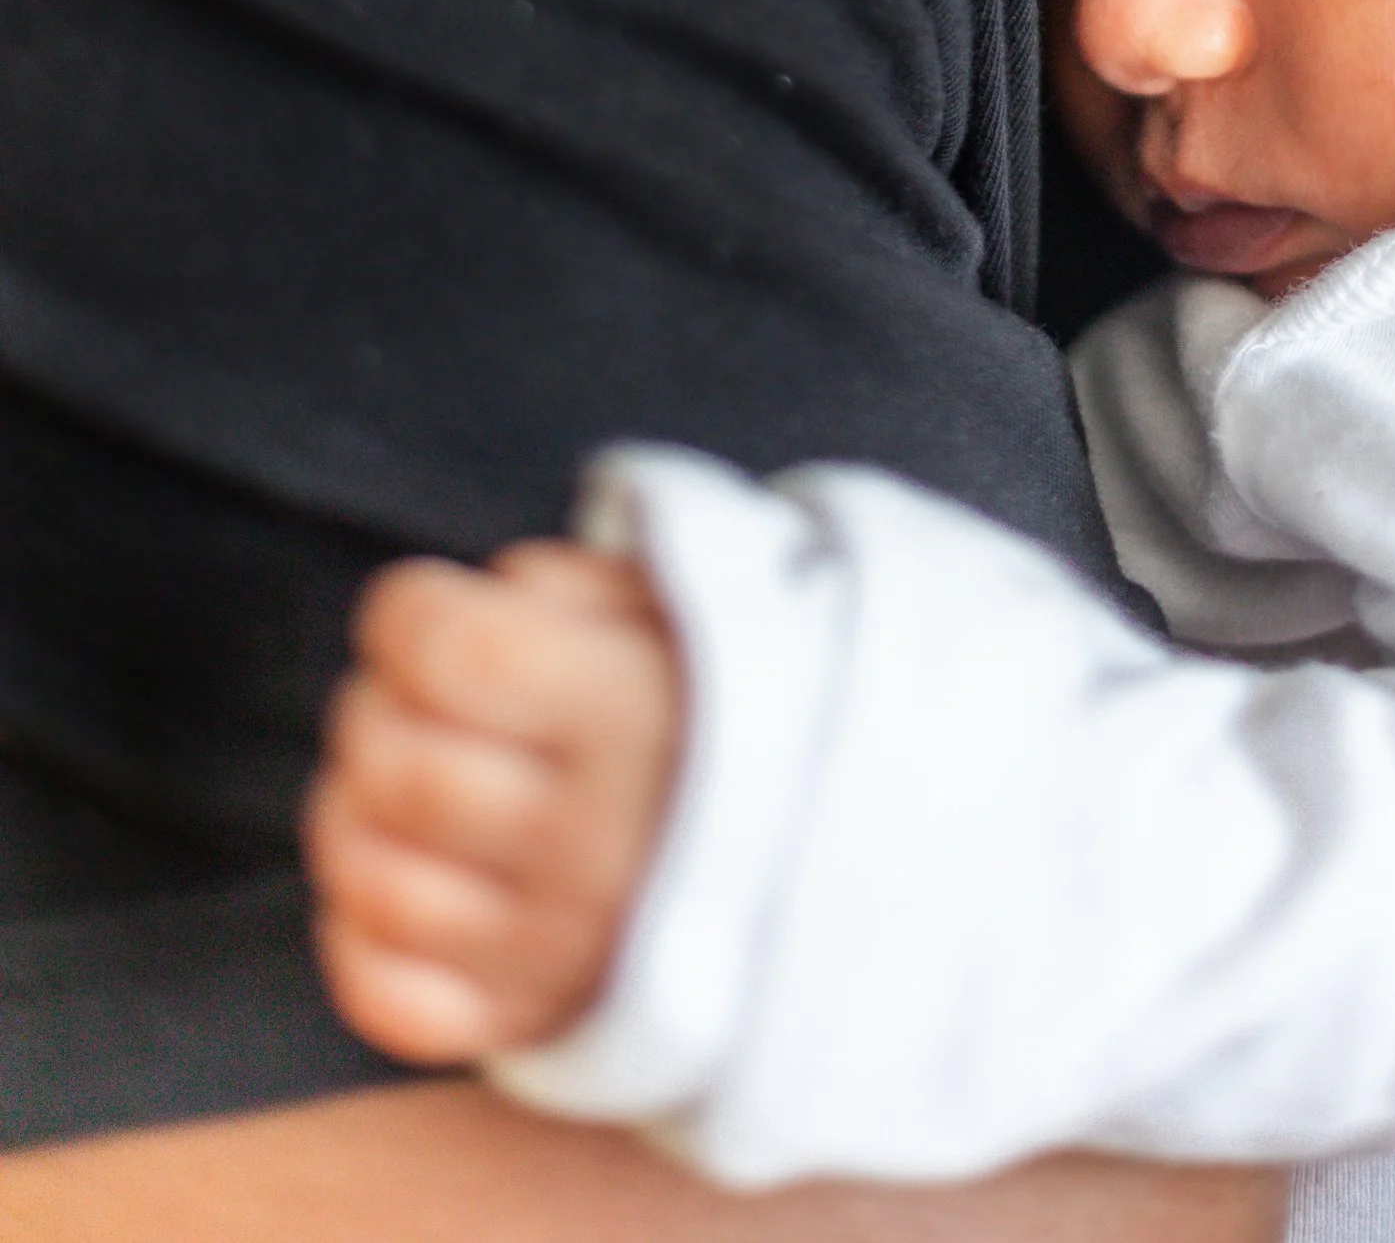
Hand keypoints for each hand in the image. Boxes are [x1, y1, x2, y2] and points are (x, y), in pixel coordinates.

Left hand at [306, 540, 684, 1063]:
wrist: (825, 859)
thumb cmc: (720, 704)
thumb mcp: (677, 609)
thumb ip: (562, 590)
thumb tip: (446, 620)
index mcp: (637, 718)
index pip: (456, 655)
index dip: (407, 614)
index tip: (418, 608)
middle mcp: (594, 845)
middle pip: (400, 769)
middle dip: (373, 706)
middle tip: (409, 692)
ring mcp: (556, 948)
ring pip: (375, 883)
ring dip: (352, 811)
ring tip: (397, 775)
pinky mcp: (527, 1021)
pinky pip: (386, 996)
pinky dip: (356, 930)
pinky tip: (398, 867)